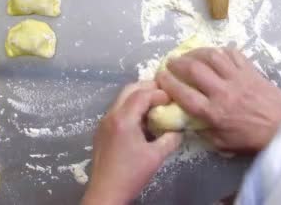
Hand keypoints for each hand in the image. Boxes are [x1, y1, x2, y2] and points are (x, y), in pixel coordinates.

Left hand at [82, 81, 182, 204]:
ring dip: (139, 97)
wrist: (105, 193)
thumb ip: (171, 139)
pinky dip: (131, 107)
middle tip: (164, 94)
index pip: (142, 94)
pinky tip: (143, 121)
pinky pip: (117, 110)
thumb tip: (179, 128)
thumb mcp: (157, 156)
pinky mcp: (101, 131)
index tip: (172, 99)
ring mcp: (104, 122)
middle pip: (129, 89)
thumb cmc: (131, 175)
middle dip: (148, 88)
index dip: (159, 93)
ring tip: (156, 105)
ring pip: (122, 99)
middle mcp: (111, 115)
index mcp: (124, 119)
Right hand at [156, 48, 280, 152]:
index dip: (168, 83)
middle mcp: (223, 92)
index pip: (184, 94)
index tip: (160, 77)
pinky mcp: (251, 70)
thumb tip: (188, 119)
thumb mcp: (222, 143)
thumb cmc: (252, 139)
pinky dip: (221, 51)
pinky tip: (214, 54)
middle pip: (194, 70)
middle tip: (171, 62)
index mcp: (214, 112)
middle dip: (178, 63)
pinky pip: (233, 54)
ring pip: (212, 56)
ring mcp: (237, 78)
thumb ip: (203, 130)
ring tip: (189, 54)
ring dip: (197, 52)